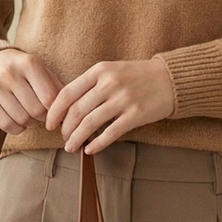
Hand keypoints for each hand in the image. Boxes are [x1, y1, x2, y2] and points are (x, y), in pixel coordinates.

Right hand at [0, 48, 64, 134]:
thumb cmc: (22, 69)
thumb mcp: (40, 70)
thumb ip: (56, 86)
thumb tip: (69, 109)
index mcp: (29, 63)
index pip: (49, 97)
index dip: (55, 110)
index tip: (55, 113)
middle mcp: (10, 73)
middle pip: (36, 110)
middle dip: (43, 117)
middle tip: (42, 115)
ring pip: (22, 119)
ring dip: (30, 123)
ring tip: (30, 116)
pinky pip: (5, 124)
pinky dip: (16, 129)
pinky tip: (19, 122)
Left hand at [44, 59, 175, 154]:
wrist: (171, 78)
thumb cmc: (138, 76)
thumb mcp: (112, 70)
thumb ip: (91, 84)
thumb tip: (67, 108)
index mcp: (100, 70)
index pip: (67, 93)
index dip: (54, 111)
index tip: (49, 123)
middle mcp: (109, 83)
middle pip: (76, 111)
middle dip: (65, 129)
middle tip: (63, 138)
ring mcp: (123, 99)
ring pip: (90, 123)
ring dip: (76, 139)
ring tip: (71, 147)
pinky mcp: (136, 114)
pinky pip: (110, 133)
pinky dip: (97, 144)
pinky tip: (89, 150)